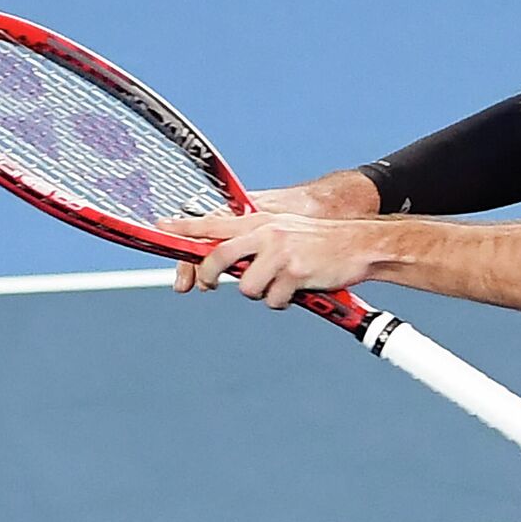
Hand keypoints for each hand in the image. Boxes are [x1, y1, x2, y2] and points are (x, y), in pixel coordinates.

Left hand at [158, 212, 379, 307]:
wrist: (359, 245)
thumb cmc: (320, 242)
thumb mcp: (284, 231)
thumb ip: (254, 241)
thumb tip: (223, 262)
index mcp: (261, 221)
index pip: (214, 223)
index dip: (185, 228)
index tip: (161, 227)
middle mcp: (267, 233)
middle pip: (219, 257)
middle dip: (209, 276)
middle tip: (210, 284)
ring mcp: (280, 253)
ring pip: (247, 287)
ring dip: (261, 293)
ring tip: (280, 285)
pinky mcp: (295, 273)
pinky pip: (273, 299)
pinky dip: (282, 301)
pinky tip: (298, 290)